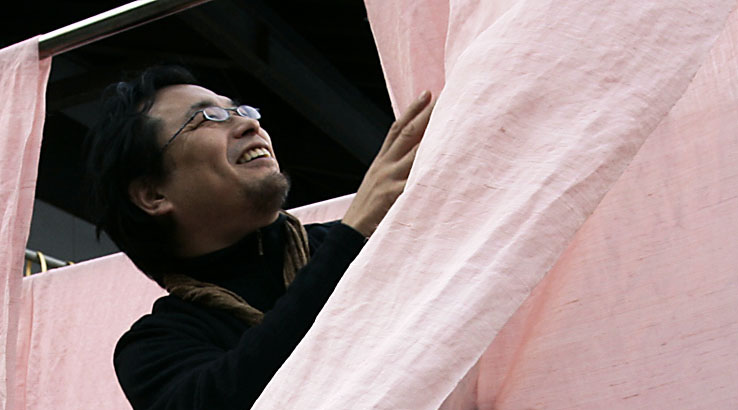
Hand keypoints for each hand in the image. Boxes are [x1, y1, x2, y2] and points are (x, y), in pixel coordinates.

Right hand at [342, 91, 433, 236]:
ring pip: (415, 153)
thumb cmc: (370, 210)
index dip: (412, 109)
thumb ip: (394, 170)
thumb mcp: (378, 183)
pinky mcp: (393, 195)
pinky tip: (447, 166)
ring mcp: (388, 179)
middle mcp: (384, 166)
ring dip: (435, 138)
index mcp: (381, 161)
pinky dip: (430, 174)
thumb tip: (417, 156)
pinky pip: (415, 181)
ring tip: (453, 124)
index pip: (396, 129)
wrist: (350, 232)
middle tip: (445, 98)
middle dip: (427, 115)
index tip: (427, 93)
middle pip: (408, 134)